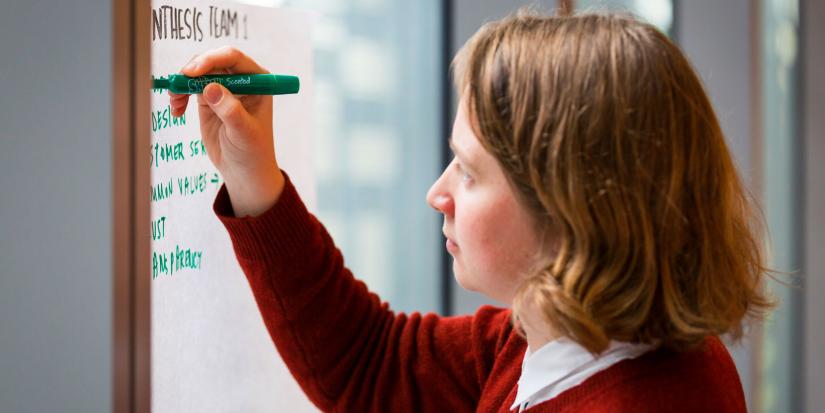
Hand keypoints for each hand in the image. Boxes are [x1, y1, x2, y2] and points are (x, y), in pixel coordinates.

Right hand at [169, 46, 284, 216]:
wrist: (244, 170)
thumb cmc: (252, 151)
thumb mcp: (244, 132)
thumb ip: (230, 110)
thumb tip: (211, 88)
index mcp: (258, 81)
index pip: (234, 59)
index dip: (212, 59)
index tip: (194, 72)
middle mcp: (241, 79)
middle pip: (213, 60)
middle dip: (194, 69)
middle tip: (179, 84)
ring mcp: (224, 88)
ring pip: (198, 71)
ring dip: (183, 82)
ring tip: (176, 102)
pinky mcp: (208, 98)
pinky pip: (189, 87)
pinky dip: (179, 94)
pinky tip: (177, 110)